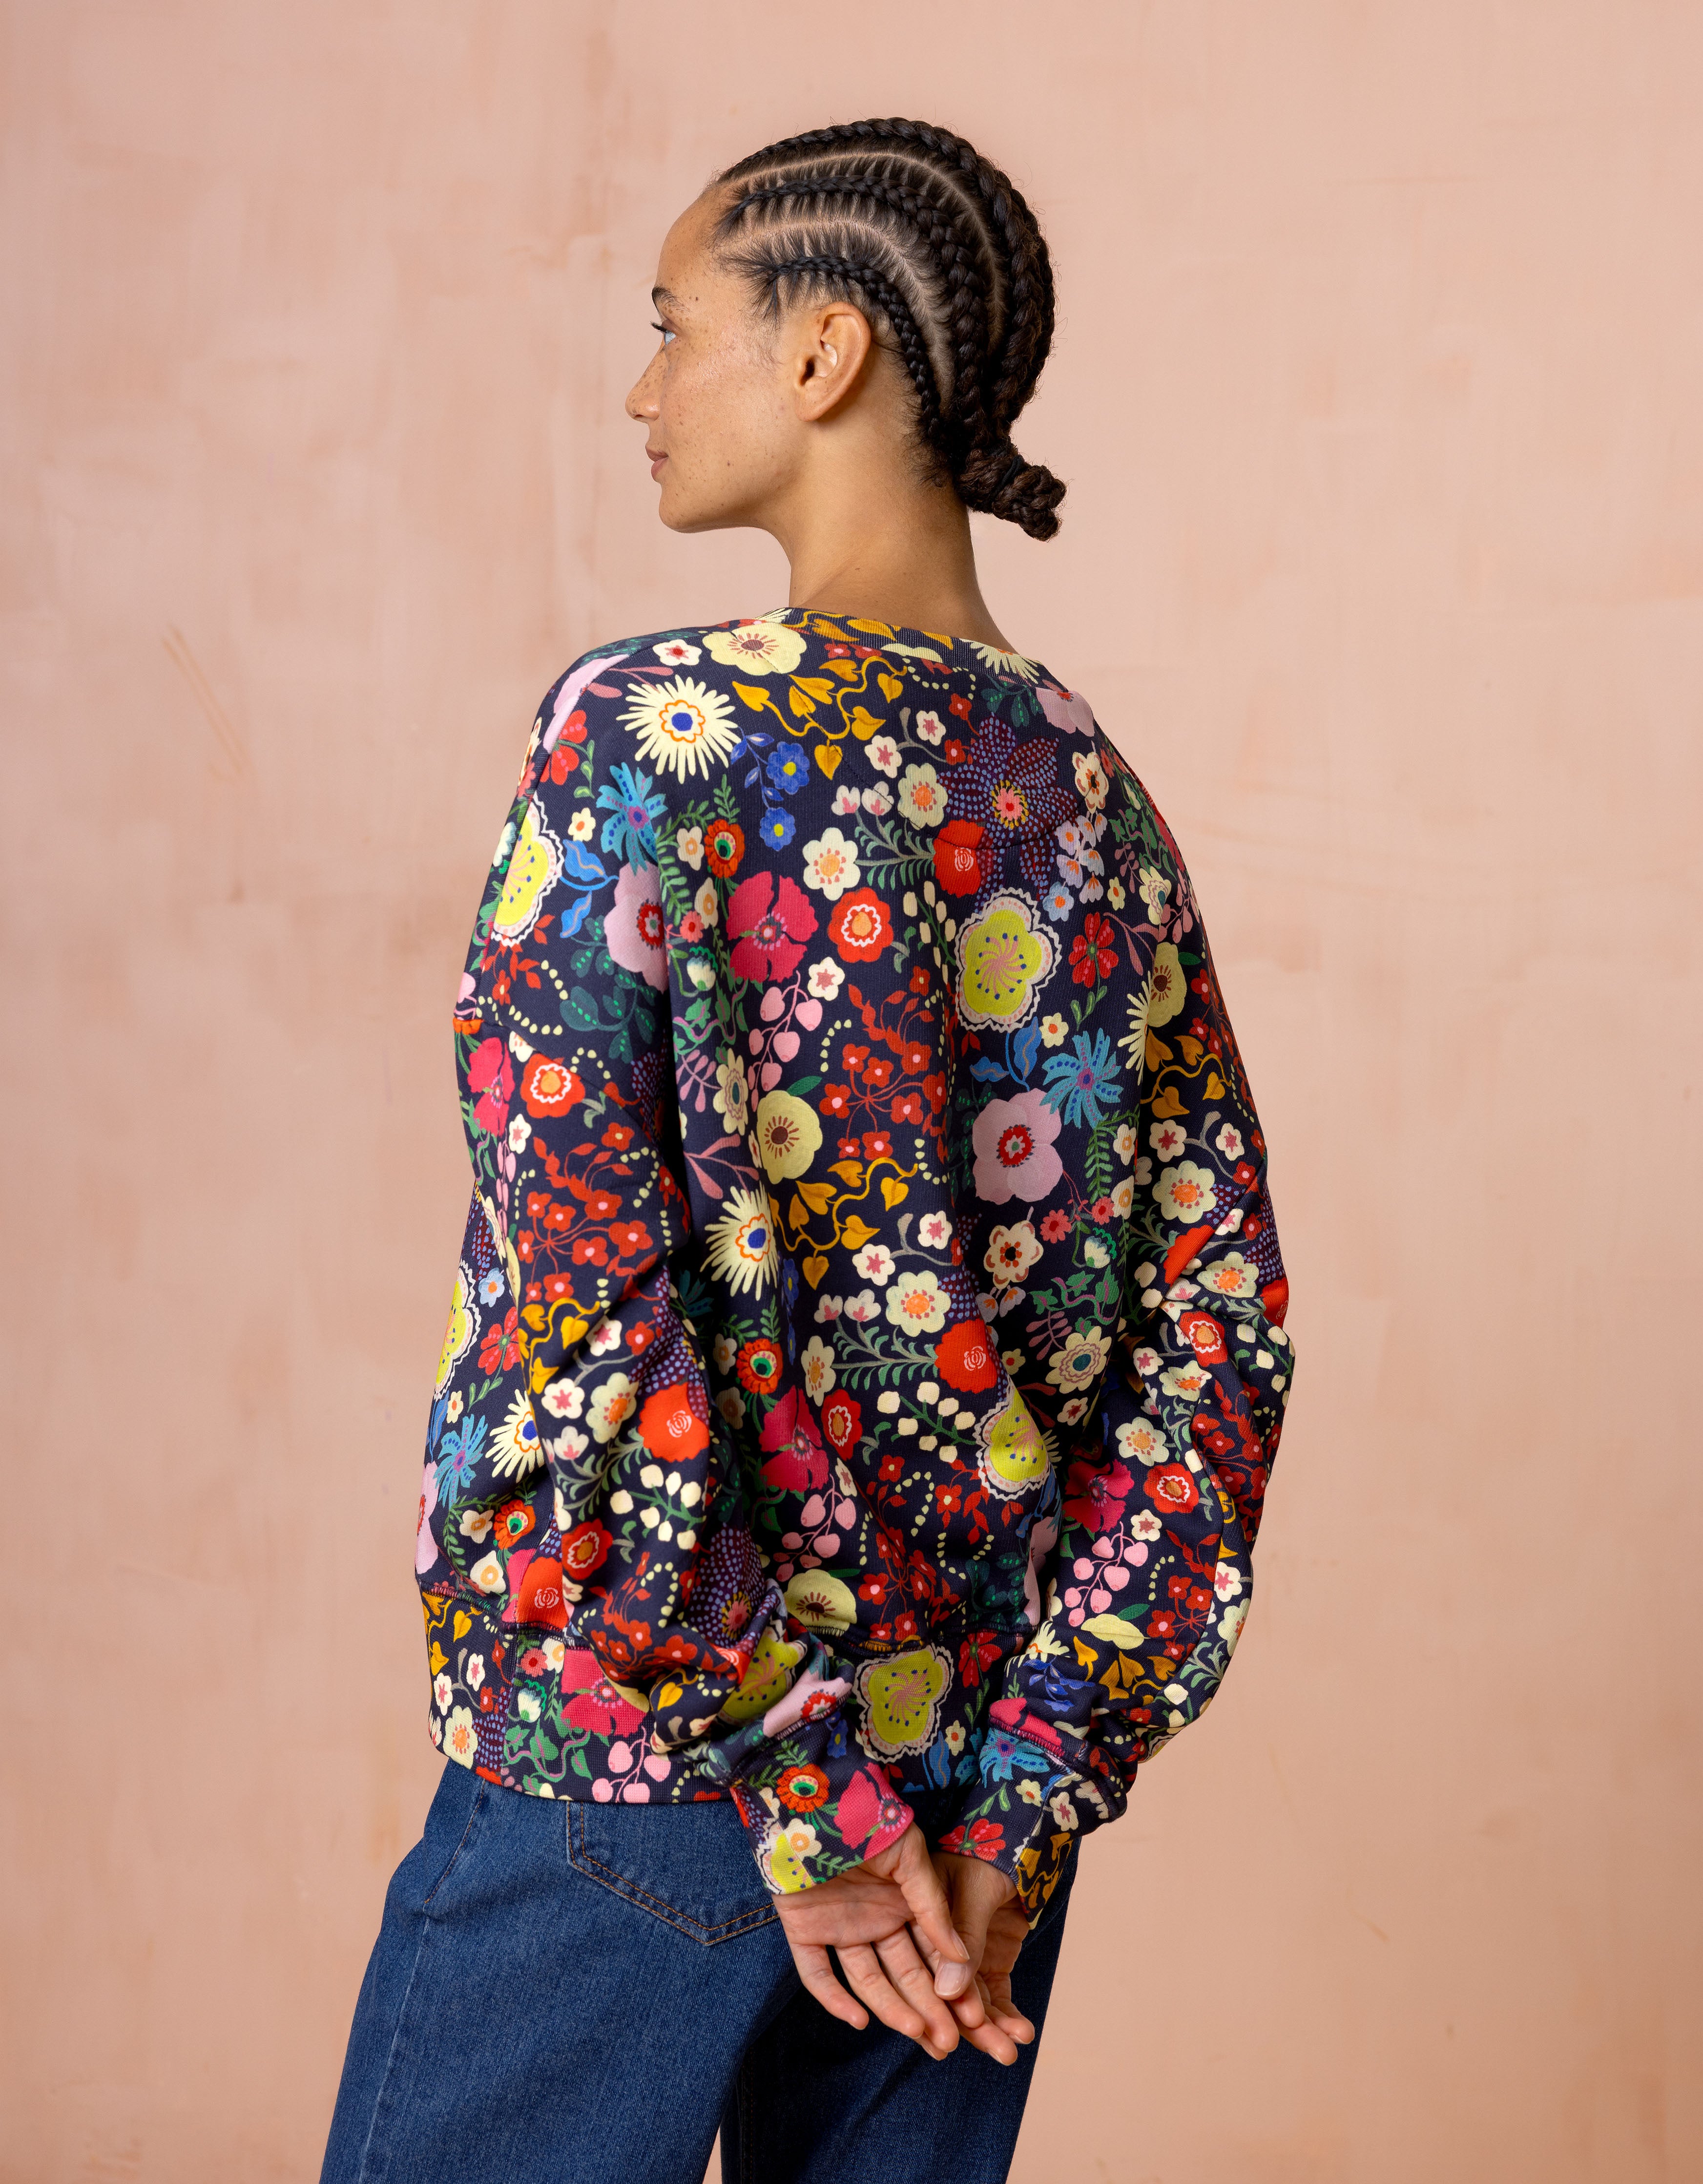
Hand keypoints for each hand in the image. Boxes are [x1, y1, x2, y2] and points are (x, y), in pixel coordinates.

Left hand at [775, 1823, 971, 2058]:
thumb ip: (932, 1907)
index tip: (972, 2017)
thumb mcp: (911, 1857)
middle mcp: (873, 1922)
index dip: (949, 1986)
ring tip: (915, 2032)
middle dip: (925, 2008)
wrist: (814, 1798)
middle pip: (902, 1975)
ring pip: (866, 1980)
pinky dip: (833, 1999)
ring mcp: (838, 1929)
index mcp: (902, 1905)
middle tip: (946, 2042)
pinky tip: (858, 2022)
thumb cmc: (868, 1817)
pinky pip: (817, 1973)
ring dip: (889, 2008)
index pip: (930, 1956)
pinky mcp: (803, 1932)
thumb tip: (963, 1958)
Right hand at [915, 1851, 1035, 2065]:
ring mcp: (962, 1960)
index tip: (953, 2036)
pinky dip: (1009, 2016)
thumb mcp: (974, 1891)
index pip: (919, 1974)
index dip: (934, 2006)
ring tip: (1014, 2050)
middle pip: (944, 1998)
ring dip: (993, 2029)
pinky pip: (996, 1997)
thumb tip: (948, 1993)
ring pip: (972, 2005)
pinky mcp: (988, 1965)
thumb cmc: (989, 1855)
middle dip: (971, 2029)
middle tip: (998, 2053)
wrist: (1020, 1844)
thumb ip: (964, 1936)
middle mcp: (934, 1949)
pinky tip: (1023, 2031)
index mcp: (915, 1925)